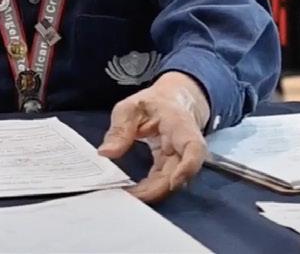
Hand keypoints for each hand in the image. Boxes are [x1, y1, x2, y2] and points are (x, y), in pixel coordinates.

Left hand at [98, 72, 211, 202]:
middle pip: (179, 172)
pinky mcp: (170, 166)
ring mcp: (179, 157)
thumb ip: (120, 129)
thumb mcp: (130, 108)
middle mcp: (184, 144)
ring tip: (128, 196)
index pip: (194, 147)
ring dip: (152, 192)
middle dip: (157, 188)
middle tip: (130, 197)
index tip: (174, 183)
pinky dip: (149, 189)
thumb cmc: (151, 104)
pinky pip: (162, 181)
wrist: (169, 102)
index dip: (188, 167)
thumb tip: (106, 152)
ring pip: (171, 180)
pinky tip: (133, 193)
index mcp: (179, 124)